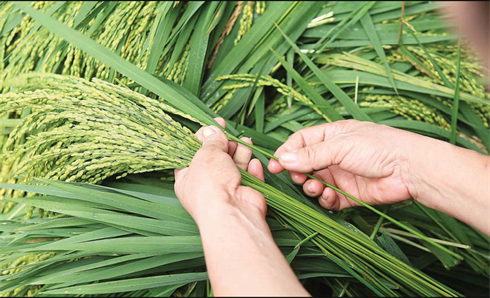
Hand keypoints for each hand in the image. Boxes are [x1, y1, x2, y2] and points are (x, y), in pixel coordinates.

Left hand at [174, 118, 309, 295]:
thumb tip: (212, 130)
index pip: (192, 155)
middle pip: (216, 158)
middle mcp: (206, 186)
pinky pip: (249, 177)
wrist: (233, 212)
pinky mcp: (244, 194)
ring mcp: (226, 191)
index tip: (210, 125)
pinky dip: (252, 168)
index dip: (201, 139)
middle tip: (227, 129)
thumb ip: (212, 140)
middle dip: (224, 143)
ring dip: (240, 151)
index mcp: (188, 179)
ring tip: (245, 140)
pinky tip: (254, 161)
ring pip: (234, 165)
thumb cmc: (211, 184)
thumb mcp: (207, 154)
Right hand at [268, 120, 413, 209]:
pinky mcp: (348, 195)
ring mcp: (340, 175)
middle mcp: (333, 155)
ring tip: (314, 187)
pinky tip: (328, 196)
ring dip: (309, 187)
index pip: (299, 142)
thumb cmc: (378, 147)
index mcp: (331, 136)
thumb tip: (282, 159)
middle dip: (297, 172)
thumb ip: (311, 155)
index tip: (274, 165)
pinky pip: (327, 199)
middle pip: (303, 164)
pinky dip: (324, 200)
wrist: (410, 170)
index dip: (286, 153)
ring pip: (313, 183)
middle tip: (297, 177)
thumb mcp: (341, 146)